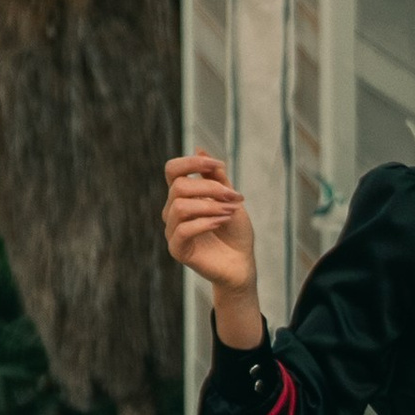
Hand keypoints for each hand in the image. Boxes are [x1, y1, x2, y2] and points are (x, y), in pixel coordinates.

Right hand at [162, 152, 261, 343]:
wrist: (242, 264)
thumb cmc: (236, 233)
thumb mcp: (229, 199)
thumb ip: (216, 178)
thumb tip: (200, 149)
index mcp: (182, 196)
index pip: (172, 170)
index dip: (192, 162)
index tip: (218, 165)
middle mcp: (173, 211)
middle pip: (179, 186)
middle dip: (210, 188)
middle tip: (234, 197)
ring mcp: (173, 230)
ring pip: (180, 206)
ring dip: (210, 206)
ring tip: (230, 212)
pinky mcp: (177, 249)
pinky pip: (184, 229)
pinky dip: (206, 222)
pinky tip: (223, 222)